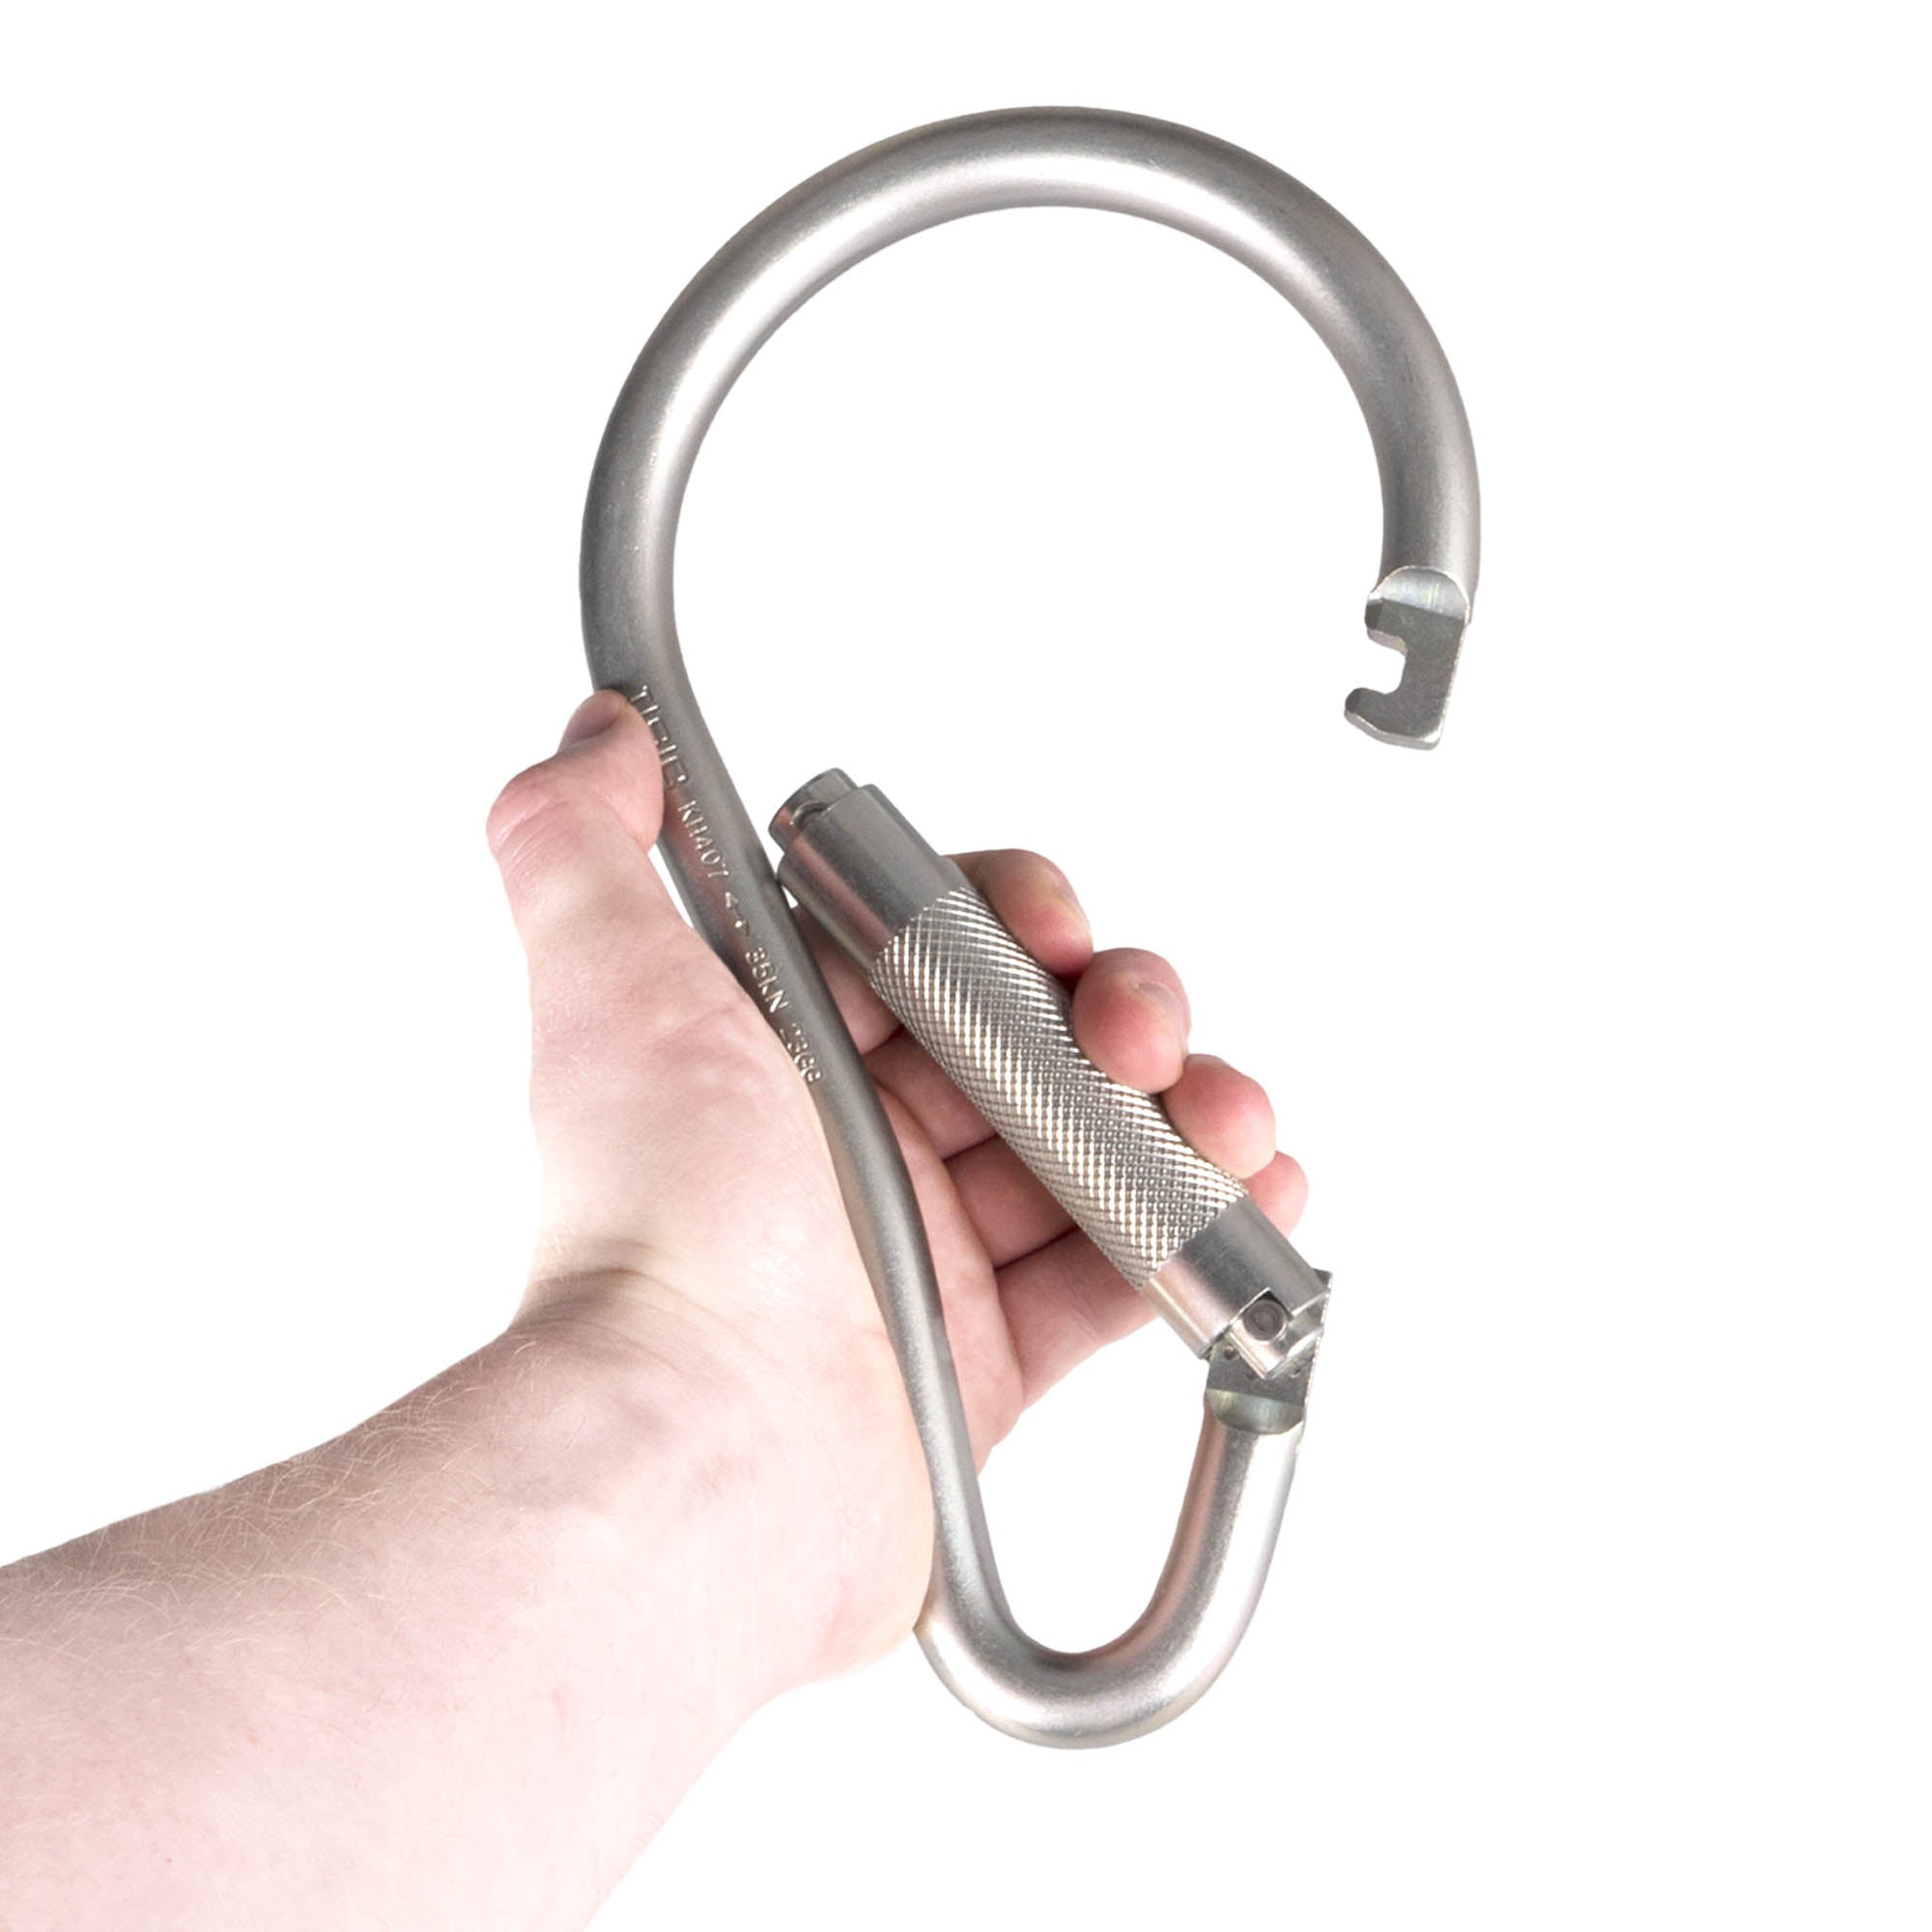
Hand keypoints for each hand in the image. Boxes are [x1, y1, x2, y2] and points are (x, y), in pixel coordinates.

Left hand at [487, 691, 1307, 1688]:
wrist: (706, 1458)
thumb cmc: (662, 1236)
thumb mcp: (608, 990)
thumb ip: (579, 843)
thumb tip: (597, 738)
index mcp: (781, 1059)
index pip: (928, 949)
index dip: (1008, 920)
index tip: (1049, 929)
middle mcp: (852, 1154)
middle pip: (1028, 1043)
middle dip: (1116, 1011)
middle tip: (1136, 1036)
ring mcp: (928, 1258)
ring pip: (1088, 1151)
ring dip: (1181, 1114)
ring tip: (1221, 1120)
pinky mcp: (989, 1363)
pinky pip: (1118, 1278)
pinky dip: (1201, 1235)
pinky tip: (1255, 1195)